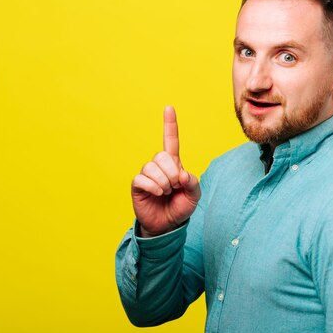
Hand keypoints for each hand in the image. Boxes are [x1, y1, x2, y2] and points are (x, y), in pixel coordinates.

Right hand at [131, 106, 200, 236]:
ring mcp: (147, 174)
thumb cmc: (181, 207)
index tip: (169, 107)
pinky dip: (154, 187)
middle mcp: (158, 166)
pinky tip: (158, 193)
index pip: (170, 140)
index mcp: (173, 164)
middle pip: (162, 156)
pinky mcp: (138, 185)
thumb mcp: (194, 195)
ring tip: (166, 192)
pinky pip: (142, 179)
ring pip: (152, 167)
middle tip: (175, 186)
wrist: (168, 225)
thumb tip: (180, 174)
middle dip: (171, 172)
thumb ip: (192, 182)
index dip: (170, 124)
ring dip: (163, 182)